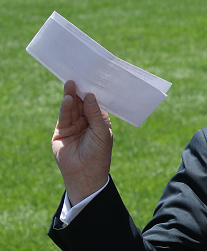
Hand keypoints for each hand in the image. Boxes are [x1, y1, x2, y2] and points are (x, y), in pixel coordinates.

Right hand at [52, 80, 112, 204]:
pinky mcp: (61, 130)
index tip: (93, 79)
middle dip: (81, 91)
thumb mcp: (101, 132)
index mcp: (99, 121)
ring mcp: (73, 125)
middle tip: (79, 77)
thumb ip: (95, 113)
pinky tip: (69, 99)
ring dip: (72, 96)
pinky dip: (66, 107)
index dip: (94, 93)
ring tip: (71, 84)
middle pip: (82, 103)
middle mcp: (86, 121)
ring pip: (72, 107)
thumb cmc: (99, 154)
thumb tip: (90, 95)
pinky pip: (64, 116)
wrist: (85, 174)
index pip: (95, 104)